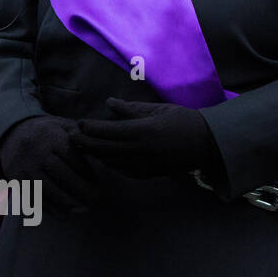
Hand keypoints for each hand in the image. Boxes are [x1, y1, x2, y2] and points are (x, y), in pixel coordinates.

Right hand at [0, 114, 99, 216]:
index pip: (72, 158)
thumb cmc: (48, 131)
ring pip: (46, 188)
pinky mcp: (15, 180)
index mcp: (51, 137)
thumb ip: (80, 135)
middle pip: (61, 174)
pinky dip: (48, 209)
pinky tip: (64, 216)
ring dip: (66, 202)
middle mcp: (35, 152)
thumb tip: (98, 147)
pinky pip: (32, 197)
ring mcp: (23, 167)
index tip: (99, 183)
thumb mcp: (63, 125)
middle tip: (97, 200)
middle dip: (80, 189)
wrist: (11, 133)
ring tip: (83, 210)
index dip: (87, 172)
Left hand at [69, 97, 220, 178]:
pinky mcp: (147, 174)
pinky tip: (104, 156)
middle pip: (102, 148)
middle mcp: (139, 150)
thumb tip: (109, 103)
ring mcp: (143, 164)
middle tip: (71, 136)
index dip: (89, 127)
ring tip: (83, 145)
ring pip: (109, 161)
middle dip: (83, 142)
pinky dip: (109, 162)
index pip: (106, 131)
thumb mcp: (159, 109)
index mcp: (143, 130)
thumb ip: (132, 109)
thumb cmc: (184, 121)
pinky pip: (121, 169)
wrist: (206, 144)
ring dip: (94, 153)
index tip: (79, 123)